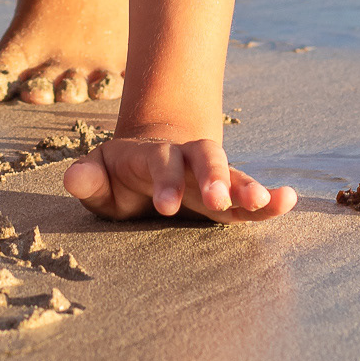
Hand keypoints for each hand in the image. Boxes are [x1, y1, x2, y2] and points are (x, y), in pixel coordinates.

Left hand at [63, 131, 297, 222]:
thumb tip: (71, 178)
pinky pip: (252, 194)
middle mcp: (188, 159)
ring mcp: (212, 175)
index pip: (160, 162)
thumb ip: (88, 178)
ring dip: (249, 187)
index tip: (165, 206)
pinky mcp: (230, 194)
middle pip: (205, 158)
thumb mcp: (99, 175)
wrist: (153, 161)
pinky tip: (288, 201)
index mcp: (153, 155)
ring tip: (267, 202)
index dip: (164, 180)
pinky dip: (270, 198)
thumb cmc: (121, 176)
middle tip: (220, 201)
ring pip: (234, 173)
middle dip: (213, 177)